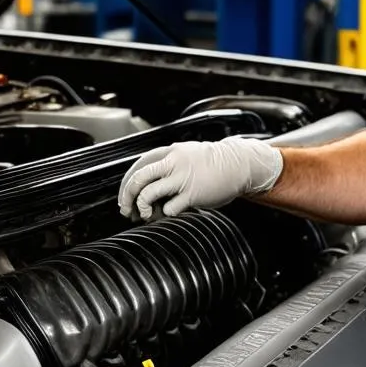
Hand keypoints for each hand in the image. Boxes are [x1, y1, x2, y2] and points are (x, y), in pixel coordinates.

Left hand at [117, 136, 283, 220]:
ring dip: (142, 208)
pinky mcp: (192, 194)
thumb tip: (147, 186)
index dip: (127, 184)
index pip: (137, 166)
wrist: (239, 165)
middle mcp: (173, 163)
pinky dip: (165, 214)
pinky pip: (169, 208)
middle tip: (127, 209)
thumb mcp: (187, 155)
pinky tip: (170, 212)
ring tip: (147, 214)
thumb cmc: (213, 164)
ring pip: (148, 194)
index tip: (126, 197)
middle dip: (127, 197)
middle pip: (138, 179)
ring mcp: (182, 178)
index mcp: (169, 152)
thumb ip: (167, 166)